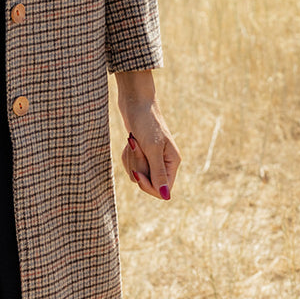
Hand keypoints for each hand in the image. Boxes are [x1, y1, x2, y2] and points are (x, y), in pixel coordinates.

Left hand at [115, 69, 180, 200]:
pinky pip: (131, 165)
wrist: (135, 101)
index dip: (147, 185)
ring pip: (137, 174)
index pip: (162, 190)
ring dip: (131, 159)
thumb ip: (158, 173)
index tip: (137, 173)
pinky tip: (130, 141)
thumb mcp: (152, 148)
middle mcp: (164, 162)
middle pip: (147, 182)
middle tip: (137, 146)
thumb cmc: (145, 121)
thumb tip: (166, 197)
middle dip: (137, 166)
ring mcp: (152, 157)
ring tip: (133, 140)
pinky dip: (127, 155)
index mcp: (172, 162)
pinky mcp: (141, 152)